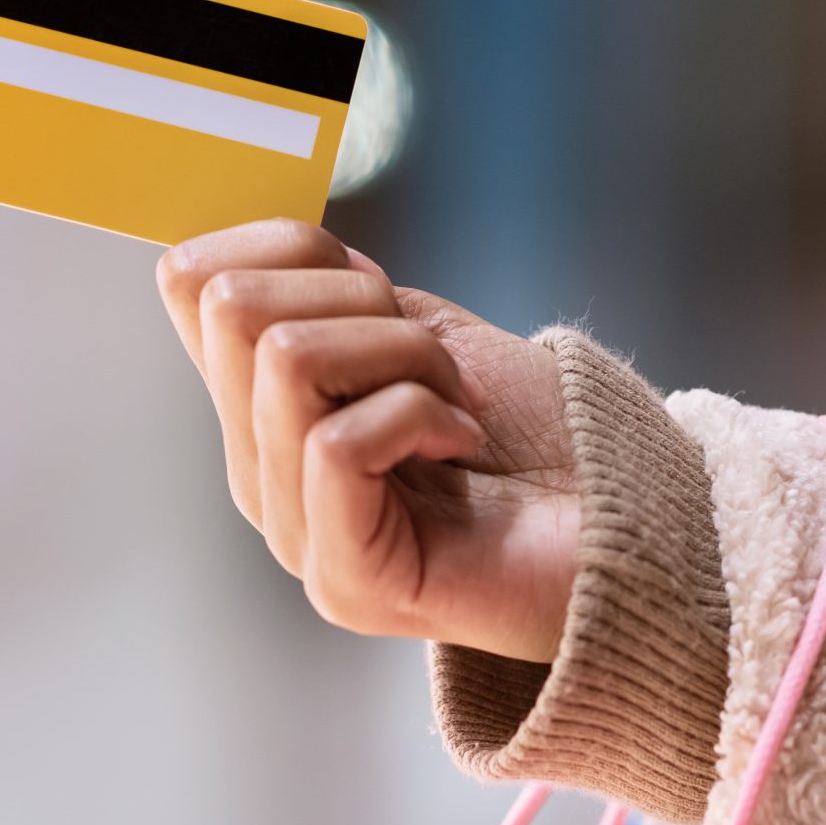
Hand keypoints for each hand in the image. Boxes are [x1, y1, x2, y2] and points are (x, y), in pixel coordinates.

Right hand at [156, 220, 576, 661]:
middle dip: (357, 297)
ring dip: (405, 354)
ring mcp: (297, 533)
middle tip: (431, 359)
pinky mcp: (346, 583)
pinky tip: (466, 443)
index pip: (189, 280)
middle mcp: (262, 472)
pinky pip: (338, 442)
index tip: (379, 290)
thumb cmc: (545, 436)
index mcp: (265, 407)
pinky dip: (422, 413)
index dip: (287, 242)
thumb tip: (278, 241)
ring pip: (286, 359)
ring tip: (458, 405)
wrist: (636, 526)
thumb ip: (341, 300)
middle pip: (229, 305)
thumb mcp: (427, 334)